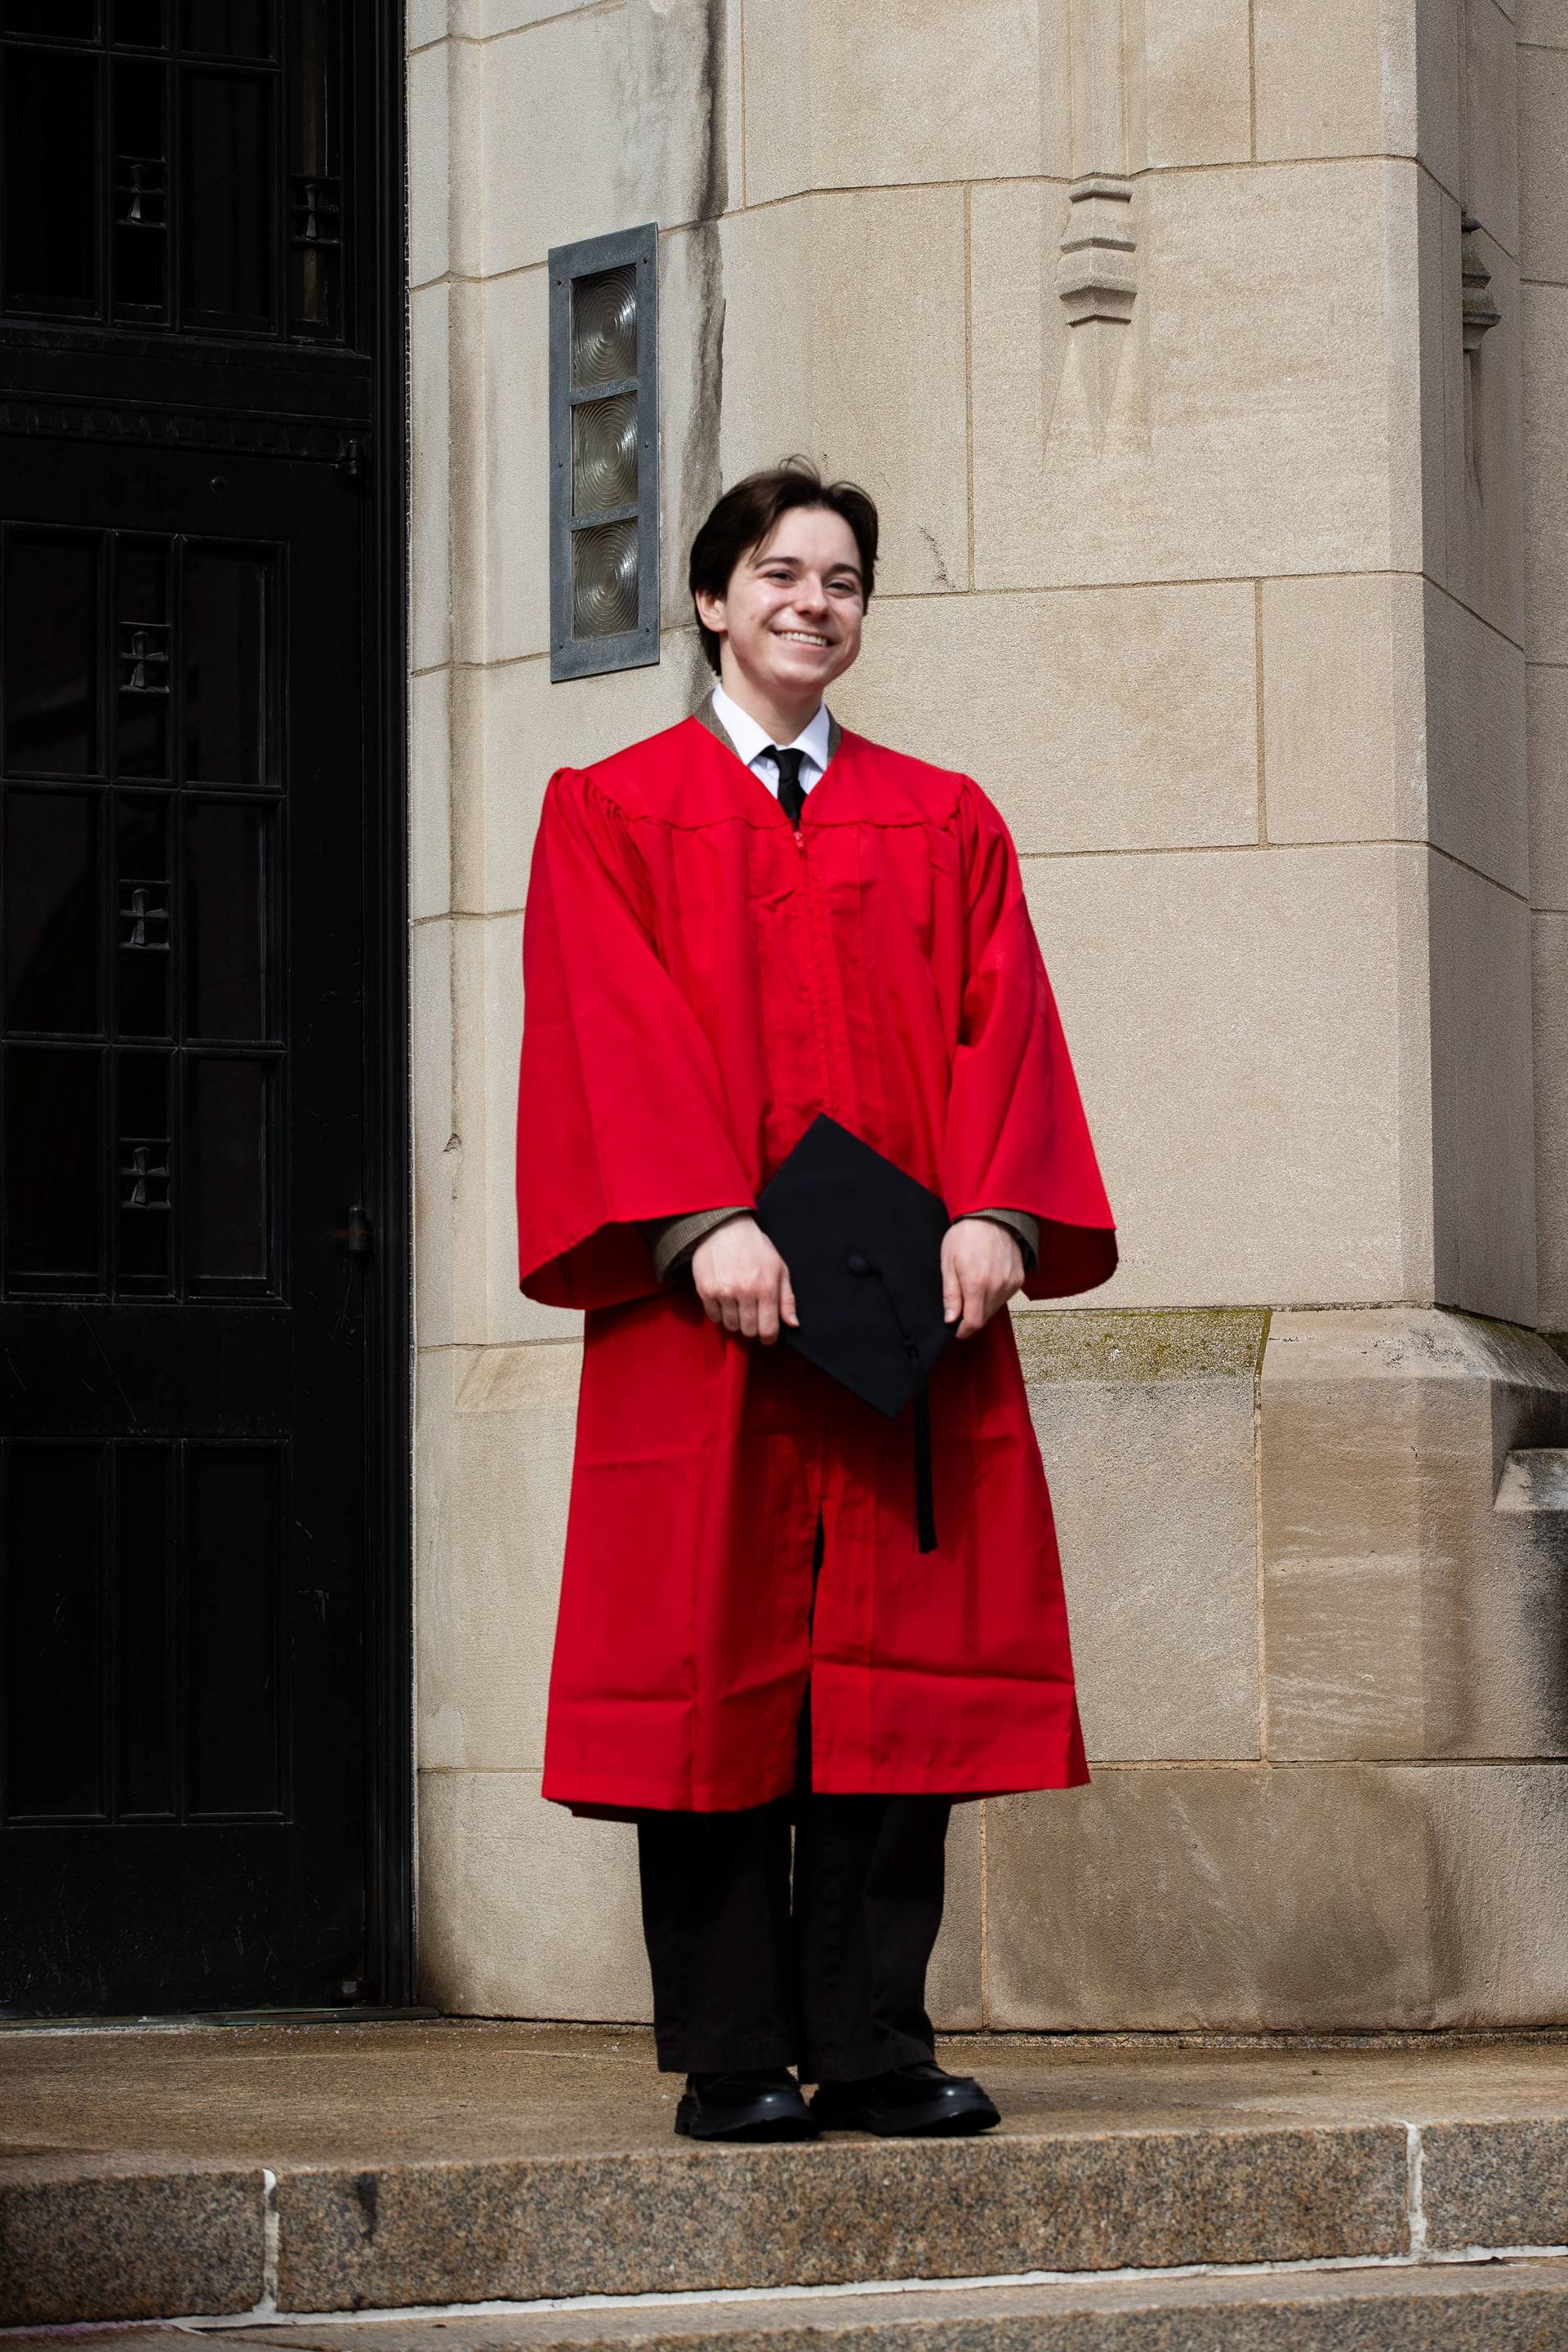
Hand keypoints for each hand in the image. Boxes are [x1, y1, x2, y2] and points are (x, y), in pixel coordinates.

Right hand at [692, 1215, 798, 1343]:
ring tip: (738, 1305)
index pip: (768, 1330)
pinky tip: (724, 1300)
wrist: (725, 1227)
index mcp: (766, 1288)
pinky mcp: (705, 1290)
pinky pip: (714, 1317)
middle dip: (752, 1328)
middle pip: (748, 1331)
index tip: (767, 1336)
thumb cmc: (756, 1248)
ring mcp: (723, 1292)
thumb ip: (787, 1299)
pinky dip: (720, 1313)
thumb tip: (793, 1324)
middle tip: (752, 1315)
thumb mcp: (779, 1268)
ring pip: (730, 1326)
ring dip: (735, 1320)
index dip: (769, 1338)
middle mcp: (745, 1292)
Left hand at [941, 1218, 1024, 1339]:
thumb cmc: (966, 1234)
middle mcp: (997, 1287)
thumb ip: (950, 1294)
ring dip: (982, 1306)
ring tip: (973, 1285)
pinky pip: (1005, 1297)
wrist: (991, 1214)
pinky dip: (994, 1295)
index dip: (962, 1331)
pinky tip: (986, 1279)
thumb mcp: (948, 1263)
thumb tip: (950, 1319)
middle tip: (960, 1304)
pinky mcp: (1019, 1279)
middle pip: (984, 1318)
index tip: (955, 1329)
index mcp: (977, 1285)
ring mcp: (1011, 1283)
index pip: (973, 1323)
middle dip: (970, 1317)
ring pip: (995, 1308)